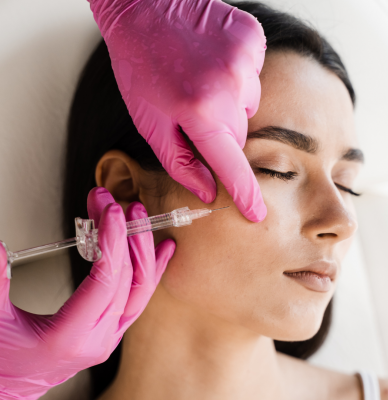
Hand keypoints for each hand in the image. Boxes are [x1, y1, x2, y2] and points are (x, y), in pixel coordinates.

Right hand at [0, 187, 174, 398]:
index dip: (111, 241)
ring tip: (140, 218)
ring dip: (142, 248)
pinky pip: (141, 297)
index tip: (111, 211)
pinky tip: (163, 249)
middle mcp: (98, 339)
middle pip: (127, 279)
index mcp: (70, 337)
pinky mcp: (112, 330)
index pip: (106, 280)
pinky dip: (154, 269)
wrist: (9, 387)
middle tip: (118, 204)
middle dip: (125, 235)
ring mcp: (109, 335)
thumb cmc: (1, 360)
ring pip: (141, 288)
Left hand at [88, 0, 266, 221]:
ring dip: (227, 102)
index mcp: (199, 110)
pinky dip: (235, 76)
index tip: (256, 213)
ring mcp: (245, 58)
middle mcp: (229, 86)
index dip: (244, 192)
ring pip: (247, 106)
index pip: (230, 164)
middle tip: (193, 108)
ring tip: (201, 79)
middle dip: (218, 131)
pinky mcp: (253, 38)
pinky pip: (253, 75)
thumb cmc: (140, 68)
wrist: (144, 8)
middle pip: (238, 134)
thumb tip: (208, 191)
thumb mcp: (150, 123)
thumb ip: (181, 162)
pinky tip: (213, 61)